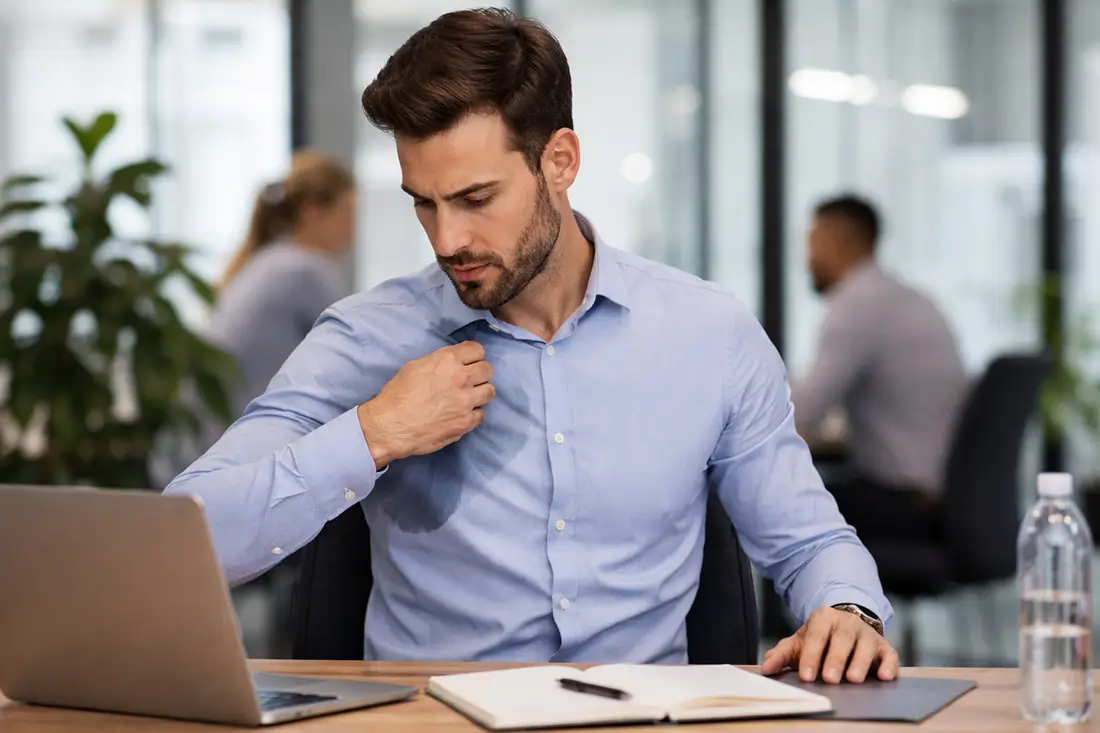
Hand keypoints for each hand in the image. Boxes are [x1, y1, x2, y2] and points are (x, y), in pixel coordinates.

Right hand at [357, 341, 494, 468]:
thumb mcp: (414, 366)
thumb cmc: (396, 395)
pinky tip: (461, 415)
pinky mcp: (466, 422)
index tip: (469, 362)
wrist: (390, 426)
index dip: (474, 356)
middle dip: (480, 374)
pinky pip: (482, 414)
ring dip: (480, 393)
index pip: (477, 350)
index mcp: (447, 360)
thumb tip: (450, 365)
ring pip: (490, 391)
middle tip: (470, 381)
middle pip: (488, 370)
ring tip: (468, 398)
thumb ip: (438, 362)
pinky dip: (473, 414)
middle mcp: (461, 378)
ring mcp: (466, 401)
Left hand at [761, 606, 898, 683]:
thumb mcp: (801, 641)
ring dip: (861, 662)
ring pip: (866, 646)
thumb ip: (783, 653)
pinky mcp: (884, 646)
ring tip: (854, 679)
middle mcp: (847, 622)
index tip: (806, 676)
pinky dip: (889, 665)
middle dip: (836, 659)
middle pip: (842, 639)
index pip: (816, 636)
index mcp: (823, 618)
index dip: (811, 656)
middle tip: (830, 679)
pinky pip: (890, 654)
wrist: (847, 622)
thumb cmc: (821, 636)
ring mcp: (867, 633)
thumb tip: (766, 668)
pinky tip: (885, 677)